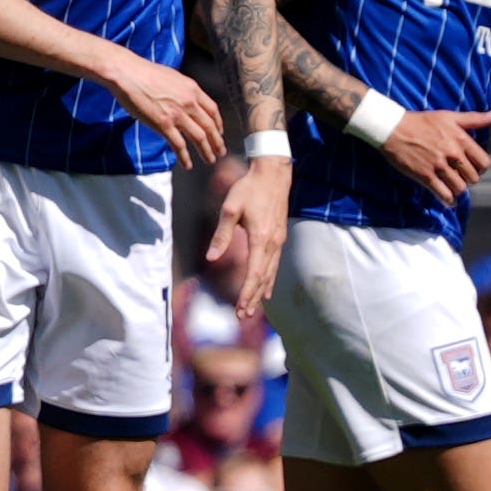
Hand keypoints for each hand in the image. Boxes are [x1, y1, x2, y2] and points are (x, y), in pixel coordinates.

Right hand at [105, 50, 226, 171]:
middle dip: (217, 142)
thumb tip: (185, 99)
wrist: (127, 73)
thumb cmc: (144, 72)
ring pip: (199, 137)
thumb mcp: (173, 77)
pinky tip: (188, 164)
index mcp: (192, 90)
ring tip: (210, 160)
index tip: (219, 133)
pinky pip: (178, 144)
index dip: (218, 124)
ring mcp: (177, 114)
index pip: (213, 110)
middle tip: (220, 152)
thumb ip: (183, 90)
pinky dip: (185, 157)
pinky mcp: (163, 124)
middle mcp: (189, 102)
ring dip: (206, 151)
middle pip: (210, 126)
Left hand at [201, 155, 290, 324]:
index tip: (239, 309)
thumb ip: (221, 235)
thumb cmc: (248, 189)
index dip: (246, 293)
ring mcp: (279, 241)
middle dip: (253, 298)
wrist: (273, 174)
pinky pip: (274, 264)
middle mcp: (274, 244)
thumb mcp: (230, 209)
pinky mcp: (280, 237)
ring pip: (270, 273)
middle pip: (263, 278)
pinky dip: (268, 278)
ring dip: (261, 291)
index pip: (254, 274)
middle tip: (243, 316)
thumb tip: (211, 257)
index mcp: (262, 239)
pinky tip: (265, 287)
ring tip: (253, 308)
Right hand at [379, 103, 490, 205]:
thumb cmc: (420, 121)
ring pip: (460, 188)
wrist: (391, 128)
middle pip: (472, 178)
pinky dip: (448, 200)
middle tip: (459, 176)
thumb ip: (474, 119)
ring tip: (453, 186)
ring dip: (458, 189)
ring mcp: (438, 166)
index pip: (484, 163)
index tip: (472, 167)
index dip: (480, 168)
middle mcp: (452, 154)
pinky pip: (443, 194)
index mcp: (461, 140)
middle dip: (468, 178)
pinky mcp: (425, 176)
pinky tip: (449, 200)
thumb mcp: (448, 116)